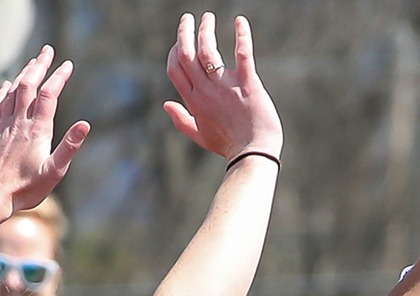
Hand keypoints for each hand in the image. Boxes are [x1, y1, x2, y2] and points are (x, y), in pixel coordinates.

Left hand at [0, 46, 90, 216]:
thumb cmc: (26, 189)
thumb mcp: (55, 171)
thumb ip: (69, 146)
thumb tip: (86, 124)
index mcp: (37, 130)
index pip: (49, 94)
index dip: (59, 77)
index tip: (68, 64)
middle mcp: (19, 122)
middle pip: (28, 85)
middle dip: (39, 65)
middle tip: (48, 51)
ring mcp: (3, 125)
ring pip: (12, 91)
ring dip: (23, 74)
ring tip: (32, 62)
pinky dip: (3, 90)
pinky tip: (6, 85)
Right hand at [163, 14, 283, 161]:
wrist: (254, 155)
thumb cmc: (229, 146)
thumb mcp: (200, 135)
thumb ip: (181, 120)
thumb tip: (166, 104)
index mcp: (193, 101)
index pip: (175, 68)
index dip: (174, 51)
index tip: (180, 41)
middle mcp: (205, 91)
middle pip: (187, 54)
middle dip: (184, 32)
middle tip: (188, 18)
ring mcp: (225, 87)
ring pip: (208, 50)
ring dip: (205, 30)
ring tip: (208, 17)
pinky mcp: (248, 84)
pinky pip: (242, 54)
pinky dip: (242, 35)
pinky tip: (240, 21)